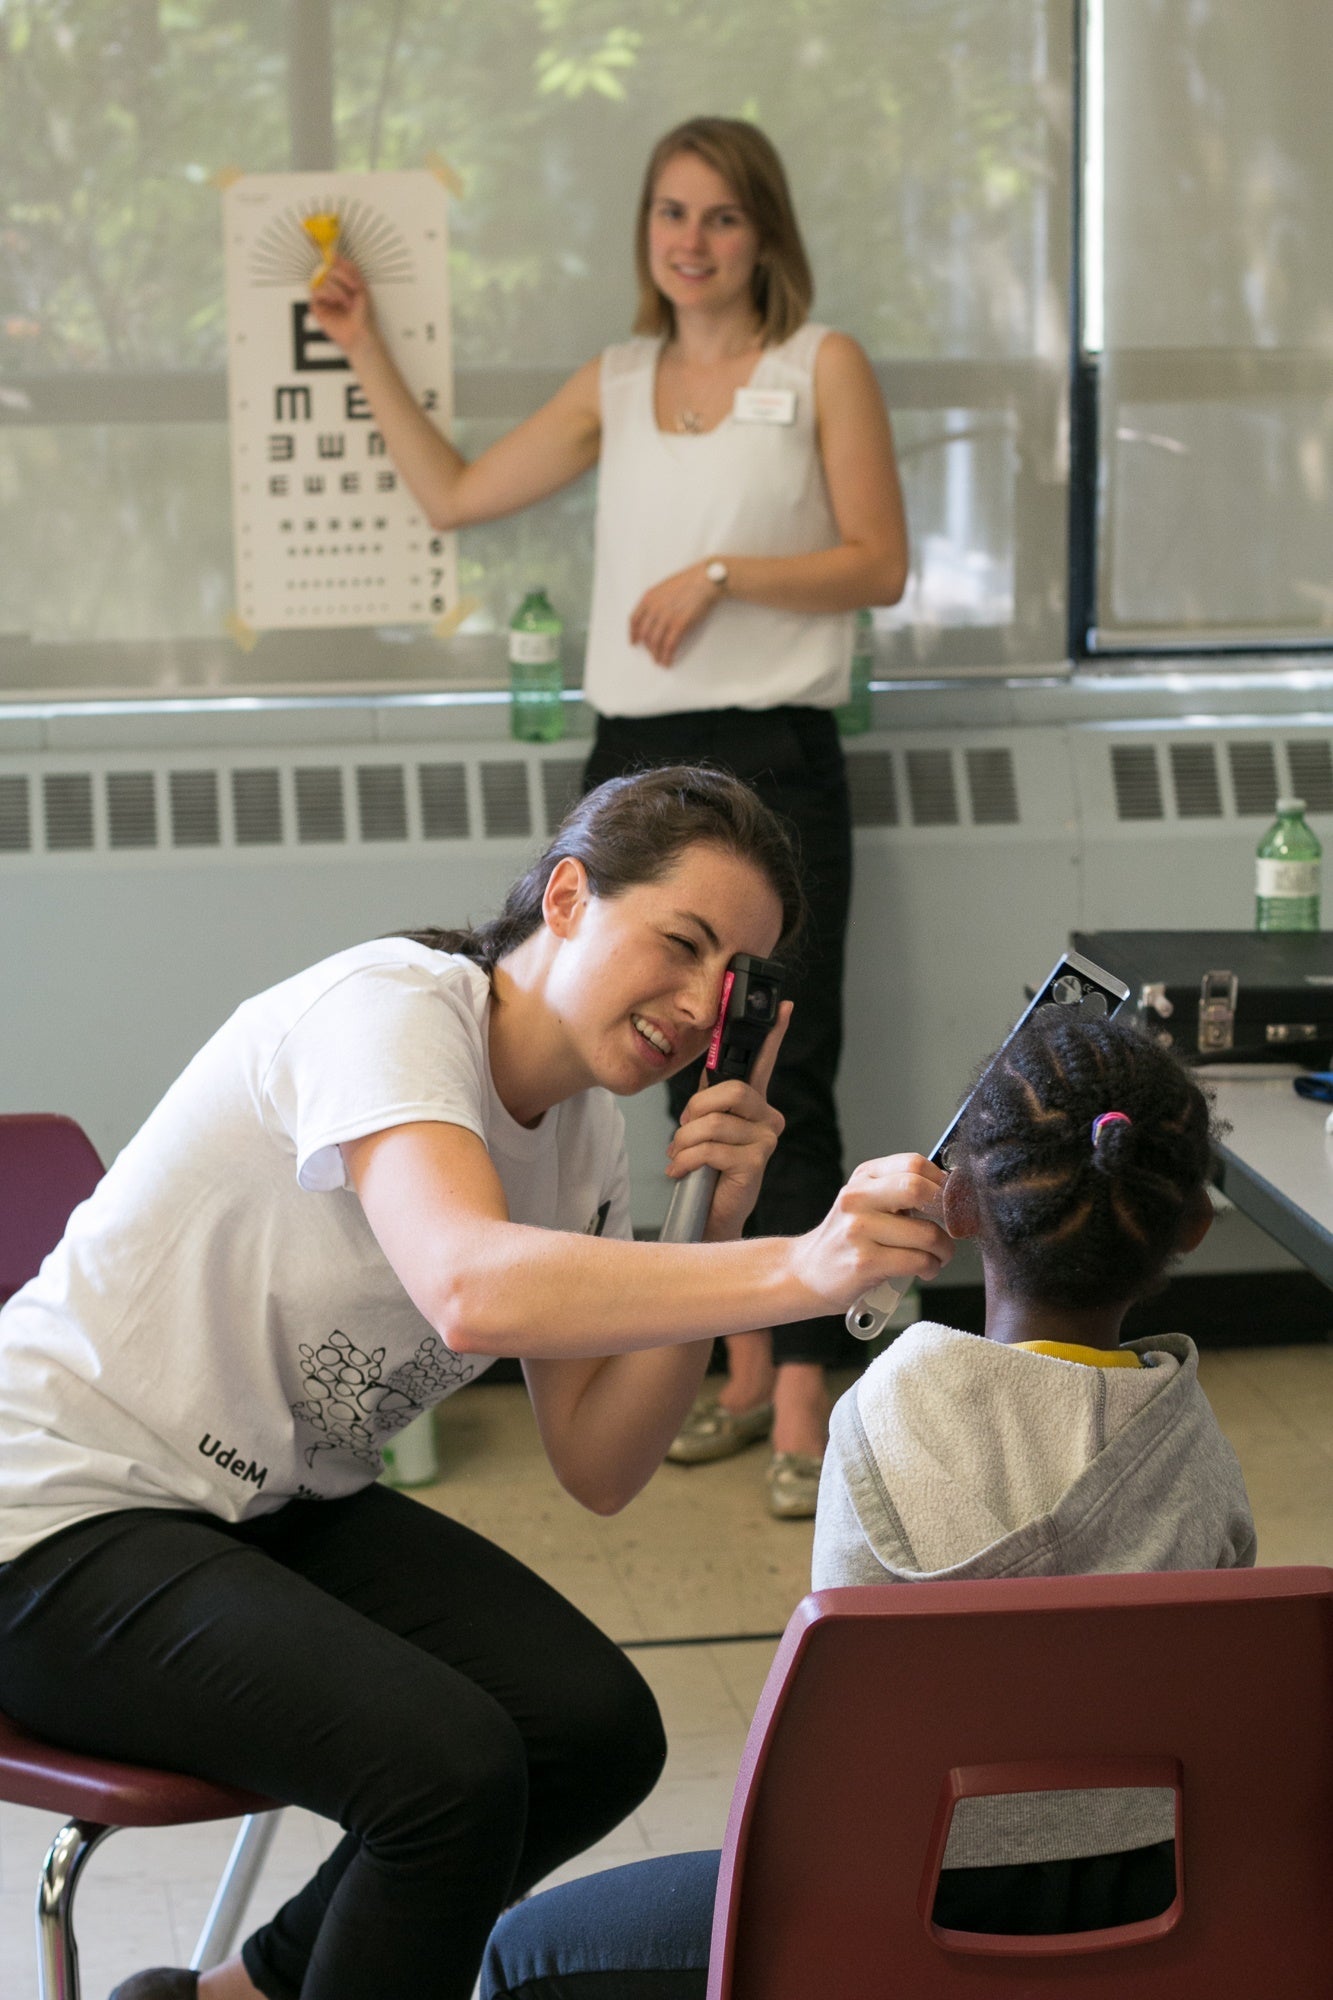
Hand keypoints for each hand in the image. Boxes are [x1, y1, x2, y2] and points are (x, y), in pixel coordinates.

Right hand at [307, 256, 376, 357]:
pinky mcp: (317, 307)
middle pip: (328, 269)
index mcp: (342, 283)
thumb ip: (350, 270)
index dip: (339, 263)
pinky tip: (335, 302)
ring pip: (321, 279)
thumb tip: (335, 254)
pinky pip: (315, 291)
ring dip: (337, 289)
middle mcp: (332, 288)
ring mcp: (324, 297)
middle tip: (353, 289)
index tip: (340, 259)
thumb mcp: (361, 287)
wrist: (361, 333)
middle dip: (342, 278)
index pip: (335, 265)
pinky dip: (326, 294)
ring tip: (346, 302)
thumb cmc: (363, 314)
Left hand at [628, 562, 723, 666]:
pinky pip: (669, 646)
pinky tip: (667, 661)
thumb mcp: (664, 587)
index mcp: (649, 597)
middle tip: (651, 654)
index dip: (633, 633)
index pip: (634, 620)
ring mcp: (666, 617)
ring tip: (659, 661)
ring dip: (656, 655)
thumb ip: (655, 601)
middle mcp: (654, 608)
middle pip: (644, 634)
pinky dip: (666, 656)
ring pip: (655, 643)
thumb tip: (653, 618)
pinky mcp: (679, 625)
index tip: (634, 642)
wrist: (706, 580)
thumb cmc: (689, 582)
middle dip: (647, 647)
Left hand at [665, 1003, 791, 1239]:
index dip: (774, 1033)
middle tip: (683, 1129)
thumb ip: (708, 1097)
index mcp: (754, 1104)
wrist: (708, 1213)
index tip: (783, 1006)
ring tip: (679, 1156)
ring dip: (685, 1141)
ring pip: (715, 1122)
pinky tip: (682, 1171)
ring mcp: (765, 1140)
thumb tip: (706, 1067)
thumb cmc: (706, 1169)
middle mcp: (767, 1118)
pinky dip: (687, 1160)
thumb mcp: (703, 1126)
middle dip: (696, 1109)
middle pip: (733, 1090)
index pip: (764, 1062)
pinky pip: (712, 1148)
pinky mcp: (756, 1162)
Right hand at [787, 1154, 952, 1309]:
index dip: (943, 1182)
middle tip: (952, 1227)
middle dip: (947, 1212)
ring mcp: (858, 1231)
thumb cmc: (846, 1240)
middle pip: (918, 1189)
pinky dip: (931, 1268)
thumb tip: (952, 1192)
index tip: (952, 1201)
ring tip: (938, 1256)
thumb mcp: (865, 1202)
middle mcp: (857, 1198)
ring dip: (944, 1249)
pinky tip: (925, 1270)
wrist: (806, 1272)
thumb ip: (900, 1191)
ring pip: (926, 1233)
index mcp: (863, 1178)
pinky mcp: (864, 1262)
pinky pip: (918, 1261)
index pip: (914, 1164)